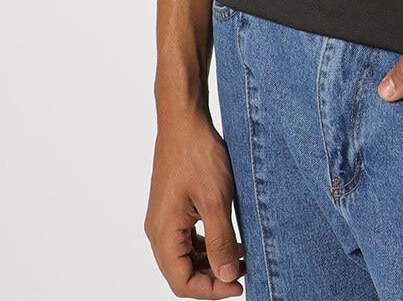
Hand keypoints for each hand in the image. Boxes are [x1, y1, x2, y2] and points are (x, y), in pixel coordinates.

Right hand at [145, 108, 244, 296]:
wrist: (185, 120)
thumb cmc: (198, 155)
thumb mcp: (216, 200)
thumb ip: (220, 241)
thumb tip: (226, 277)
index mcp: (163, 233)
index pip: (181, 281)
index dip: (211, 290)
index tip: (239, 285)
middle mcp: (158, 230)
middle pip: (181, 272)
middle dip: (213, 276)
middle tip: (244, 271)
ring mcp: (165, 218)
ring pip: (185, 256)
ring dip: (211, 260)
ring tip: (241, 255)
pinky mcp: (173, 207)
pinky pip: (187, 237)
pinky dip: (207, 243)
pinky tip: (230, 237)